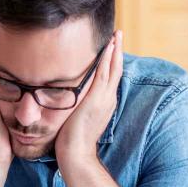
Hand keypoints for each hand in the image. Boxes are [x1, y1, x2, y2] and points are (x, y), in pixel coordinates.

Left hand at [55, 30, 123, 167]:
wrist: (75, 153)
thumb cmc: (72, 140)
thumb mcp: (77, 118)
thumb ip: (78, 106)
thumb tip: (69, 99)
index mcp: (105, 103)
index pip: (111, 77)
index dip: (112, 61)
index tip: (112, 47)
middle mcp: (108, 98)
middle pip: (116, 69)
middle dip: (117, 51)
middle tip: (118, 33)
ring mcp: (104, 98)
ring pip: (113, 68)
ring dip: (114, 50)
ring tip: (116, 34)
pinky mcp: (96, 98)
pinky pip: (104, 74)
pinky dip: (107, 59)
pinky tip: (108, 46)